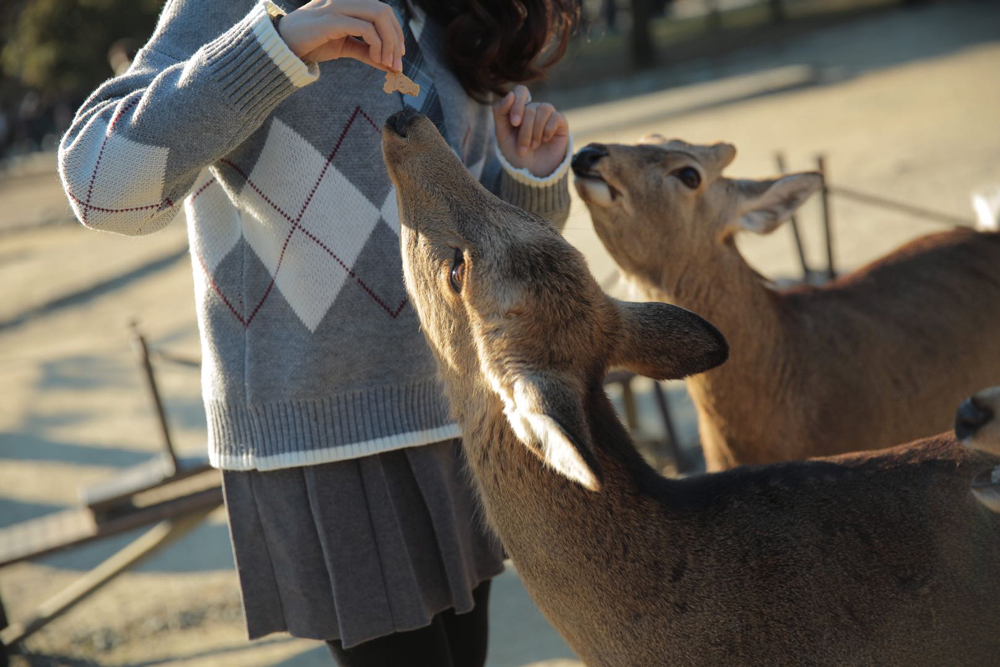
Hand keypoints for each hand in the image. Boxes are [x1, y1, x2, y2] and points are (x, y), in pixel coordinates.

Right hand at [278, 0, 403, 71]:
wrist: (284, 45)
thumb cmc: (314, 43)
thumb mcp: (346, 47)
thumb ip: (367, 52)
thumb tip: (389, 65)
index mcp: (351, 3)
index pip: (383, 10)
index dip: (396, 31)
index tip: (399, 55)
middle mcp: (346, 0)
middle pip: (384, 12)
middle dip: (396, 39)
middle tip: (397, 64)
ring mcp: (339, 6)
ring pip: (378, 16)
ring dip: (389, 43)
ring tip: (388, 64)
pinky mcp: (332, 20)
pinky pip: (365, 28)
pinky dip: (377, 45)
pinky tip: (376, 60)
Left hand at [493, 85, 569, 177]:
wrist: (532, 173)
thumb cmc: (515, 154)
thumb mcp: (502, 134)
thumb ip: (500, 113)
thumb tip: (510, 94)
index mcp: (520, 109)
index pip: (521, 91)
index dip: (518, 103)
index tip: (514, 123)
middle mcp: (535, 109)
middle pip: (531, 107)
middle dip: (525, 130)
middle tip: (523, 148)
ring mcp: (548, 116)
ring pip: (544, 109)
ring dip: (536, 131)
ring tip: (533, 146)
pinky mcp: (561, 124)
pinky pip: (556, 117)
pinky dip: (548, 130)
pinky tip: (545, 140)